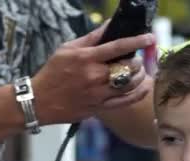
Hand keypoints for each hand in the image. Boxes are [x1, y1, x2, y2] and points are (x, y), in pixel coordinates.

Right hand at [31, 22, 154, 125]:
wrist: (39, 101)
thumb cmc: (53, 72)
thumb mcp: (67, 49)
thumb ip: (91, 38)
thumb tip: (110, 25)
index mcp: (86, 58)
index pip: (117, 47)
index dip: (137, 41)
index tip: (150, 37)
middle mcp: (94, 76)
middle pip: (128, 67)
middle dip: (138, 61)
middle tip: (137, 59)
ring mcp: (98, 94)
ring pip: (130, 84)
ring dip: (140, 76)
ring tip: (139, 71)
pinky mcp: (99, 107)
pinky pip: (126, 101)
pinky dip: (139, 93)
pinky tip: (143, 87)